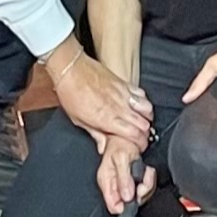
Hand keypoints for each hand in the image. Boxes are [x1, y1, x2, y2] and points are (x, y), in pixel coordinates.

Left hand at [42, 42, 151, 161]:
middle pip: (144, 124)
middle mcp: (119, 108)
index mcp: (107, 120)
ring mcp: (123, 94)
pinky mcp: (123, 83)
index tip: (138, 145)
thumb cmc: (70, 93)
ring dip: (147, 117)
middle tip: (140, 135)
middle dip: (145, 133)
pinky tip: (137, 104)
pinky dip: (143, 100)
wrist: (70, 69)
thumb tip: (103, 147)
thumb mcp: (78, 120)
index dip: (140, 143)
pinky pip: (141, 93)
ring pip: (147, 108)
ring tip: (141, 120)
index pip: (134, 135)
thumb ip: (95, 134)